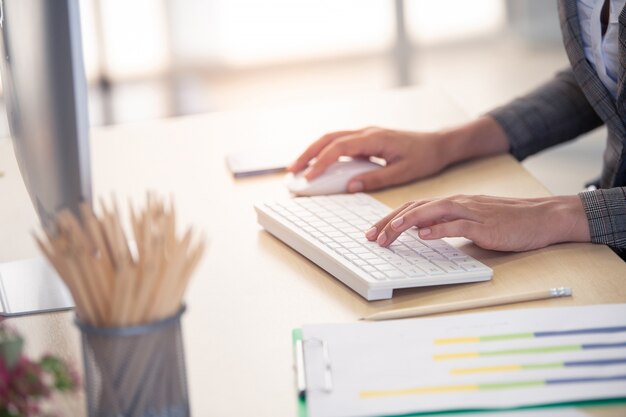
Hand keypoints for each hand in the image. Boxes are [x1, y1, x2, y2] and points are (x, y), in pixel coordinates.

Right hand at [288, 117, 509, 192]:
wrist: (438, 144)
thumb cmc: (424, 157)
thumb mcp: (403, 173)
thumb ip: (376, 179)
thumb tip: (351, 186)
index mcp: (374, 138)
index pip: (339, 148)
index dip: (321, 162)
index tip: (309, 177)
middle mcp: (366, 132)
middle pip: (328, 138)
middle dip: (307, 154)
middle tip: (292, 171)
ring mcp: (365, 133)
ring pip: (331, 138)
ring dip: (312, 151)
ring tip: (298, 168)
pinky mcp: (366, 139)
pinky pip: (339, 142)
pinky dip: (324, 151)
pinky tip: (317, 164)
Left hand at [365, 194, 590, 251]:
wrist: (542, 217)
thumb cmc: (507, 220)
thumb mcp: (471, 220)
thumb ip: (447, 223)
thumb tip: (422, 232)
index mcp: (452, 202)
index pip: (413, 207)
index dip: (390, 219)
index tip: (374, 232)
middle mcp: (457, 202)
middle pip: (415, 208)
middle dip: (389, 222)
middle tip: (371, 237)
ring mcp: (471, 212)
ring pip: (431, 211)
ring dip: (406, 223)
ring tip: (388, 234)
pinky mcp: (485, 224)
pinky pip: (458, 224)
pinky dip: (439, 228)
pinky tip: (423, 235)